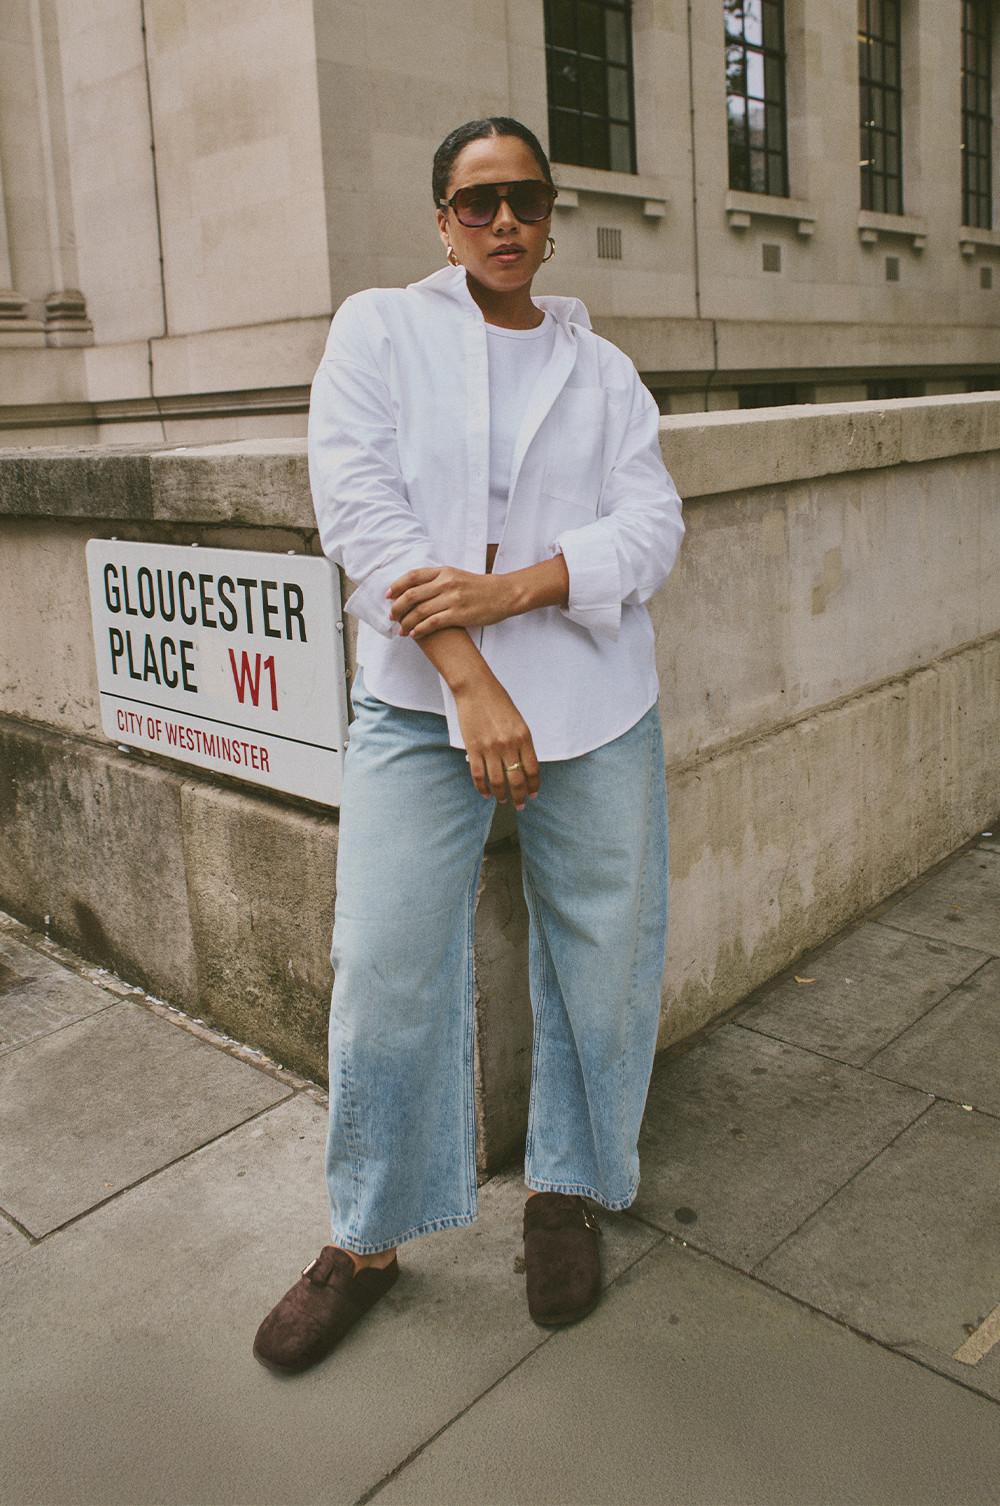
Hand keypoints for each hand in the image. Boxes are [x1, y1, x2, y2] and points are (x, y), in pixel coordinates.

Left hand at [386, 567, 513, 638]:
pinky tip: (414, 634)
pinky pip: (432, 623)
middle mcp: (446, 583)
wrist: (504, 594)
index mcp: (444, 572)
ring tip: (401, 630)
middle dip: (397, 608)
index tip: (388, 596)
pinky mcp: (459, 614)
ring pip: (419, 611)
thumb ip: (437, 580)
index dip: (396, 586)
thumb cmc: (480, 587)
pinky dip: (420, 629)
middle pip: (412, 595)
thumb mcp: (457, 576)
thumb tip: (415, 589)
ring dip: (406, 622)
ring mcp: (452, 598)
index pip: (412, 576)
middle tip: (392, 617)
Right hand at [452, 674, 539, 808]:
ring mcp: (490, 748)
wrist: (476, 689)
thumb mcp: (518, 722)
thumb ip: (521, 743)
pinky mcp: (473, 748)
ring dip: (501, 795)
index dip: (533, 785)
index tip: (533, 794)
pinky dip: (482, 788)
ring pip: (498, 781)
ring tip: (503, 800)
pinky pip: (478, 775)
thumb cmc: (498, 702)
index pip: (532, 769)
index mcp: (523, 737)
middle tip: (520, 805)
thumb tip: (523, 765)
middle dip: (520, 796)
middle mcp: (508, 745)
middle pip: (517, 780)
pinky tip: (485, 793)